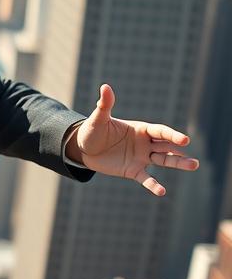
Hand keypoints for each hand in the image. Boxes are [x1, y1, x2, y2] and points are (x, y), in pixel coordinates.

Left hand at [66, 84, 198, 196]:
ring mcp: (140, 157)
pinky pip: (145, 178)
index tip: (184, 140)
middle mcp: (144, 143)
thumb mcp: (98, 119)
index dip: (172, 135)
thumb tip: (105, 86)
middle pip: (167, 147)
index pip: (160, 132)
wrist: (84, 149)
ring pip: (163, 160)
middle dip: (179, 152)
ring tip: (193, 165)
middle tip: (195, 161)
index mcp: (140, 129)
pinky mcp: (132, 170)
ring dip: (177, 163)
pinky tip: (162, 192)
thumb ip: (104, 105)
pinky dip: (153, 184)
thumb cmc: (93, 131)